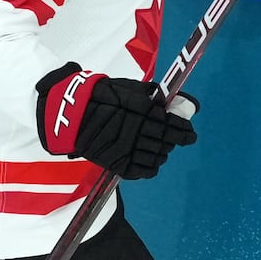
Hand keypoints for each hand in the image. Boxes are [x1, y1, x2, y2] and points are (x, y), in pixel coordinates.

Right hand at [36, 63, 197, 180]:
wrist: (71, 113)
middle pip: (167, 141)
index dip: (184, 130)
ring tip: (161, 148)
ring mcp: (128, 149)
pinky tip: (152, 161)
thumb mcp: (131, 88)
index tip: (189, 133)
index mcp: (144, 111)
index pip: (173, 125)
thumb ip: (156, 95)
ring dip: (163, 152)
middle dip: (175, 140)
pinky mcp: (117, 164)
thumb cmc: (103, 95)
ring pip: (158, 156)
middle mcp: (138, 131)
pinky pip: (144, 171)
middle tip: (178, 139)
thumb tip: (184, 101)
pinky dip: (151, 167)